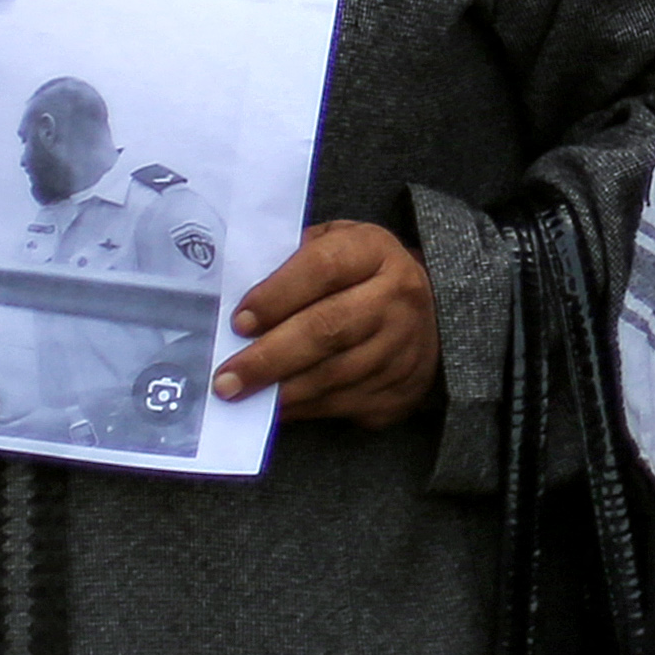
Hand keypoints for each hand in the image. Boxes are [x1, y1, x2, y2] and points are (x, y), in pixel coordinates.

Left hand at [218, 218, 437, 424]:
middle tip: (226, 379)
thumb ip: (291, 260)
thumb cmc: (358, 276)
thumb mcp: (333, 245)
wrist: (427, 317)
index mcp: (374, 251)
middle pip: (328, 329)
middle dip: (269, 357)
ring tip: (241, 396)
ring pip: (334, 374)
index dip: (277, 295)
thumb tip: (233, 292)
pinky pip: (344, 403)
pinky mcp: (400, 388)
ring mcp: (403, 346)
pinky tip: (273, 408)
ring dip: (281, 390)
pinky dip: (303, 408)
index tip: (238, 322)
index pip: (323, 268)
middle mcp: (397, 296)